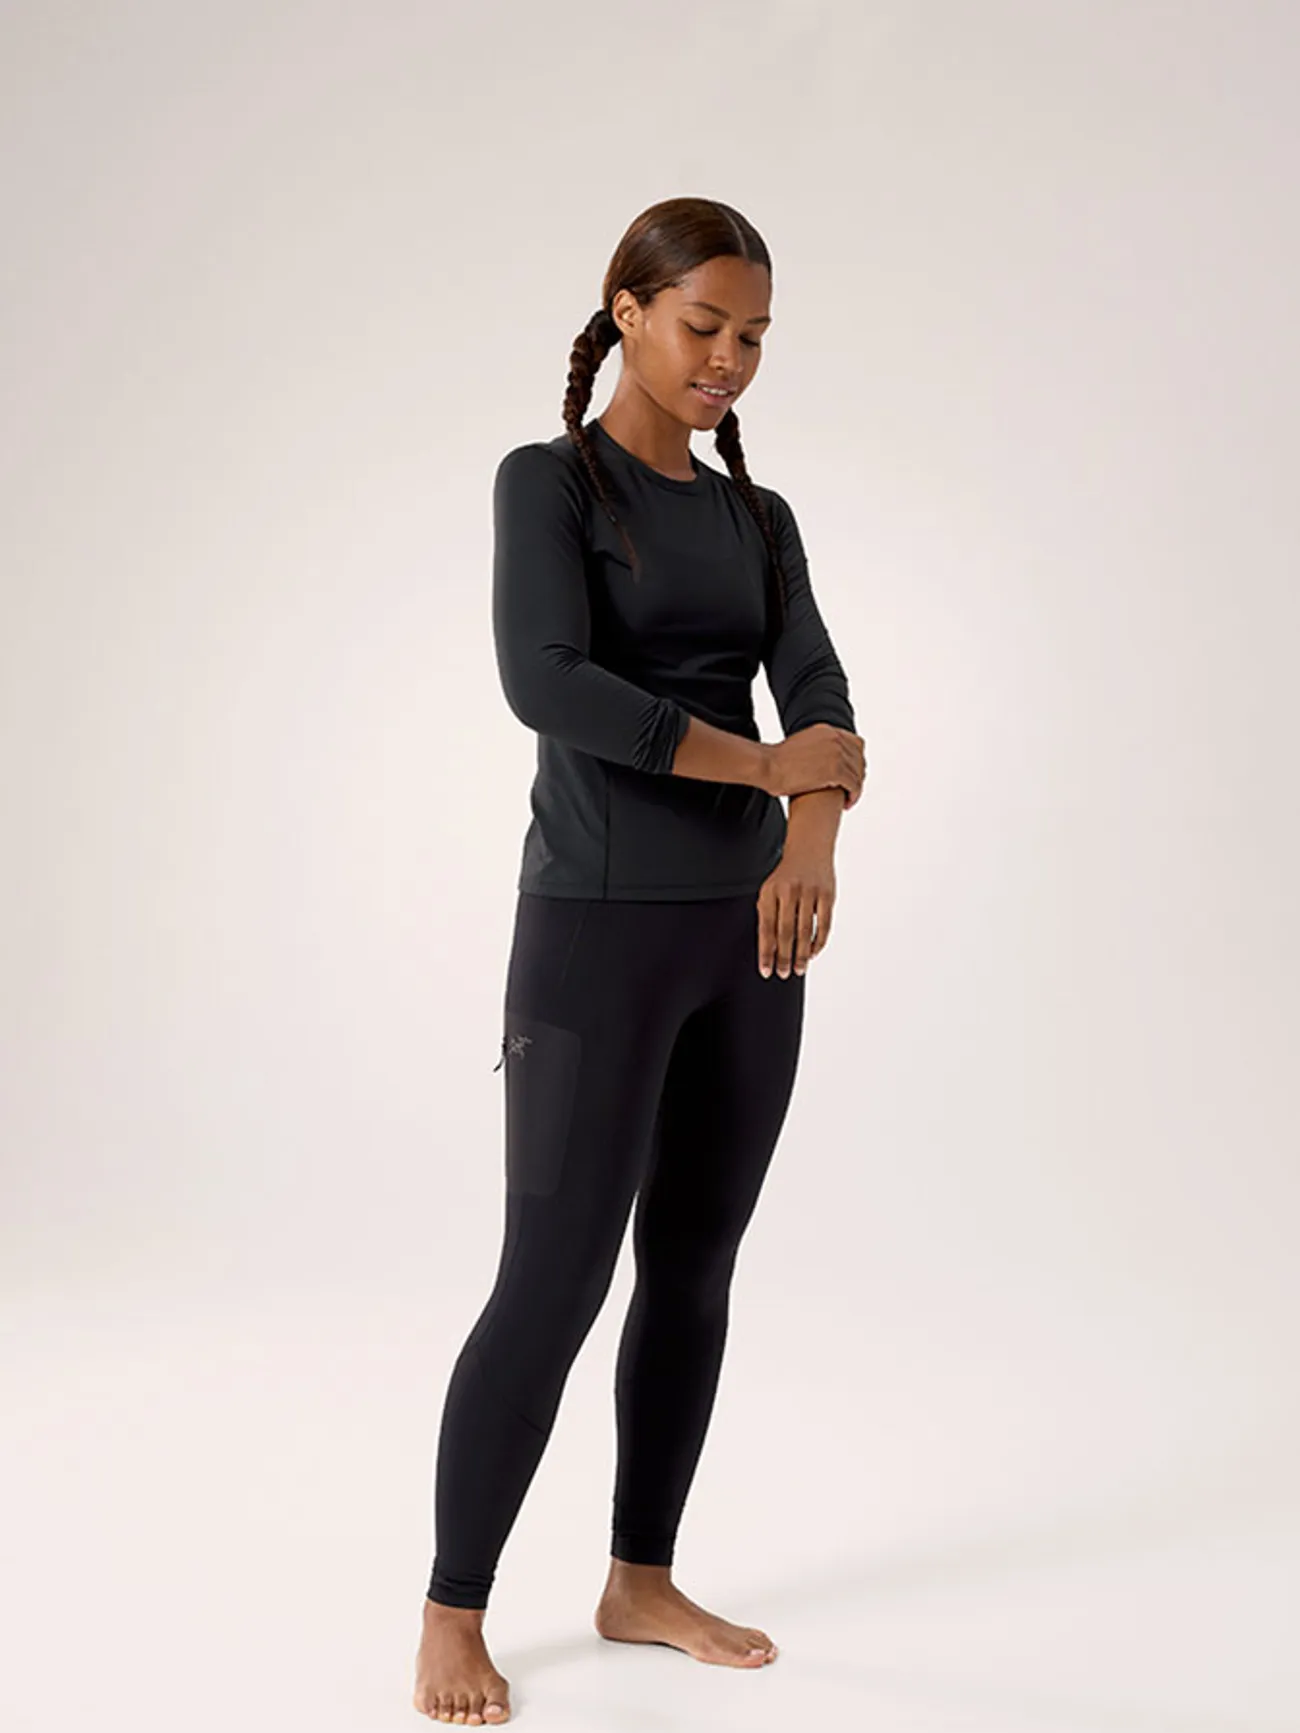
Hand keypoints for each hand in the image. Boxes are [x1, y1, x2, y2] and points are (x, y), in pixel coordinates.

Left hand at [755, 832, 836, 977]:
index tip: (766, 970)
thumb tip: (769, 950)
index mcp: (770, 892)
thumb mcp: (770, 891)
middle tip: (783, 973)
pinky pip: (824, 924)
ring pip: (805, 931)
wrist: (809, 848)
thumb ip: (768, 917)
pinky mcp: (827, 895)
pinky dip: (818, 942)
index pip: (766, 928)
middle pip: (785, 932)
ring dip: (801, 954)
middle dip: (784, 957)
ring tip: (799, 969)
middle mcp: (789, 892)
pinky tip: (813, 952)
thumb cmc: (786, 876)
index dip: (766, 952)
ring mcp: (809, 893)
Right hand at [762, 724, 865, 809]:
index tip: (851, 774)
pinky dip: (854, 795)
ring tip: (849, 799)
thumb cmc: (776, 761)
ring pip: (858, 773)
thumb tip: (817, 757)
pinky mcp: (836, 770)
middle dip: (858, 775)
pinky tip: (846, 804)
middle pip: (859, 758)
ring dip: (856, 788)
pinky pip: (854, 785)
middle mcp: (835, 739)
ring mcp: (837, 754)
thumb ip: (814, 747)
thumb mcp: (800, 744)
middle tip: (851, 790)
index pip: (855, 743)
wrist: (767, 765)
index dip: (856, 760)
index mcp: (827, 731)